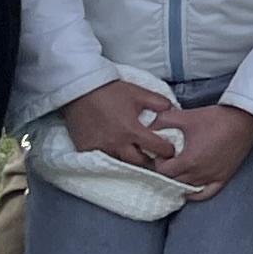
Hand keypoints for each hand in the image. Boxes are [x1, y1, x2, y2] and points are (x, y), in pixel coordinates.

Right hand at [62, 79, 182, 166]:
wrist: (80, 90)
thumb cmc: (110, 91)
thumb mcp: (139, 93)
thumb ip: (159, 102)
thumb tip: (172, 110)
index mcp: (132, 131)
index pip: (157, 148)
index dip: (167, 150)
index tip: (169, 149)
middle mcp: (117, 144)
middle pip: (139, 162)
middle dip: (150, 161)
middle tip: (154, 157)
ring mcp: (100, 149)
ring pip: (121, 163)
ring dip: (131, 161)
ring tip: (136, 156)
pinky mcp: (86, 150)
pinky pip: (103, 161)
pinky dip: (112, 159)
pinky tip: (117, 154)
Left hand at [153, 104, 252, 199]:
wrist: (244, 119)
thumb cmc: (216, 118)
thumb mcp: (186, 116)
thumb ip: (163, 121)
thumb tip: (149, 125)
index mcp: (189, 160)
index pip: (163, 171)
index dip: (158, 161)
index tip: (162, 152)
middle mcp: (199, 173)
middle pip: (173, 181)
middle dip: (167, 170)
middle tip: (168, 159)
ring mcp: (212, 177)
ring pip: (188, 188)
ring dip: (179, 180)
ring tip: (177, 169)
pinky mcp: (224, 177)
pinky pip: (206, 193)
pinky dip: (195, 193)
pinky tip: (189, 189)